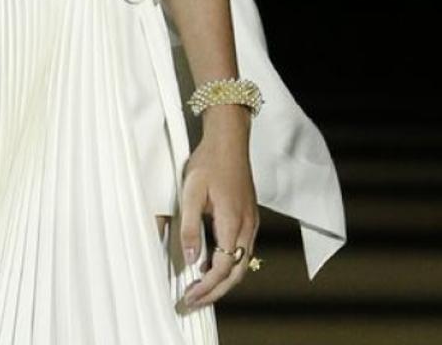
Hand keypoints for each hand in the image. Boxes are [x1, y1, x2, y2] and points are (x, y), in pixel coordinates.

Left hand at [178, 106, 258, 310]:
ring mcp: (251, 222)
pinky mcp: (249, 217)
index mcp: (233, 221)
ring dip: (223, 281)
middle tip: (194, 301)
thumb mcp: (191, 191)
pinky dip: (229, 266)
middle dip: (216, 292)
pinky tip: (212, 265)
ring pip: (242, 263)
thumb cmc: (209, 161)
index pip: (224, 267)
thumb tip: (192, 258)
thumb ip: (190, 226)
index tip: (191, 295)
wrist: (229, 140)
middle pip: (236, 273)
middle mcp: (247, 226)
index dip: (208, 286)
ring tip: (201, 289)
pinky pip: (243, 250)